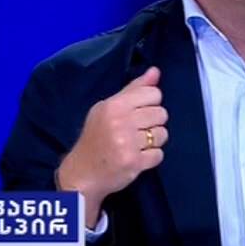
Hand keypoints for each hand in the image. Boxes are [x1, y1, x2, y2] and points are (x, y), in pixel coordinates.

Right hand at [57, 66, 167, 226]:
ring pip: (163, 134)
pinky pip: (159, 154)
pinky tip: (138, 157)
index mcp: (114, 105)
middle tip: (139, 131)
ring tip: (138, 144)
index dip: (151, 103)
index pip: (153, 93)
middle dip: (154, 123)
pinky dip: (151, 157)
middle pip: (161, 113)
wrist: (81, 174)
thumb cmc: (96, 137)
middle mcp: (121, 122)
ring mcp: (128, 143)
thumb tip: (155, 71)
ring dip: (154, 141)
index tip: (140, 112)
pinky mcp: (134, 163)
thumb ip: (133, 89)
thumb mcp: (108, 108)